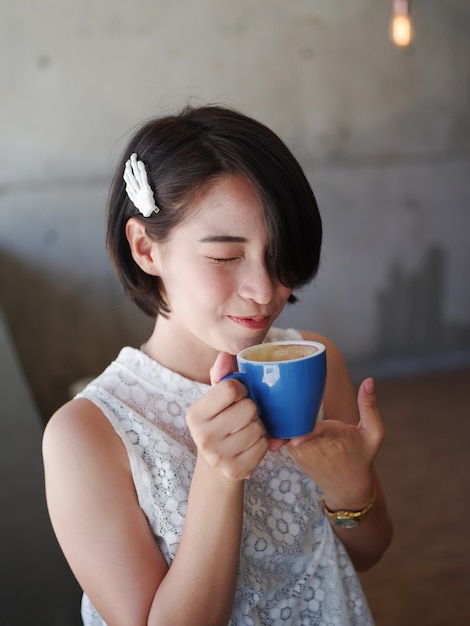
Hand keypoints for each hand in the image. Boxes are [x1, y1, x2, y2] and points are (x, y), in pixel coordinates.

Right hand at [186, 353, 268, 481]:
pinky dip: (262, 443)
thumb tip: (224, 355)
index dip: (241, 389)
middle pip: (248, 408)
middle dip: (251, 409)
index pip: (230, 388)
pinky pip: (263, 446)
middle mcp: (203, 436)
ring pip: (258, 427)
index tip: (238, 396)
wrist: (216, 464)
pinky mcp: (235, 470)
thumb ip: (221, 375)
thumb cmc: (219, 423)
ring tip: (245, 430)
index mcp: (195, 414)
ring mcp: (218, 455)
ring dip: (258, 427)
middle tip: (243, 416)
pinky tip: (250, 445)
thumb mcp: (214, 400)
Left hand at [285, 378, 383, 509]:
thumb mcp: (373, 433)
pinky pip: (282, 436)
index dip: (306, 434)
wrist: (347, 486)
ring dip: (281, 416)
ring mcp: (301, 453)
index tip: (296, 438)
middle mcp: (315, 447)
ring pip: (286, 430)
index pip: (318, 434)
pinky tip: (277, 413)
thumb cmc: (361, 455)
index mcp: (337, 438)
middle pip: (296, 426)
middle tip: (281, 393)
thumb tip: (369, 380)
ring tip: (278, 399)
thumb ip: (369, 406)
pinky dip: (280, 426)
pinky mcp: (293, 455)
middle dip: (288, 411)